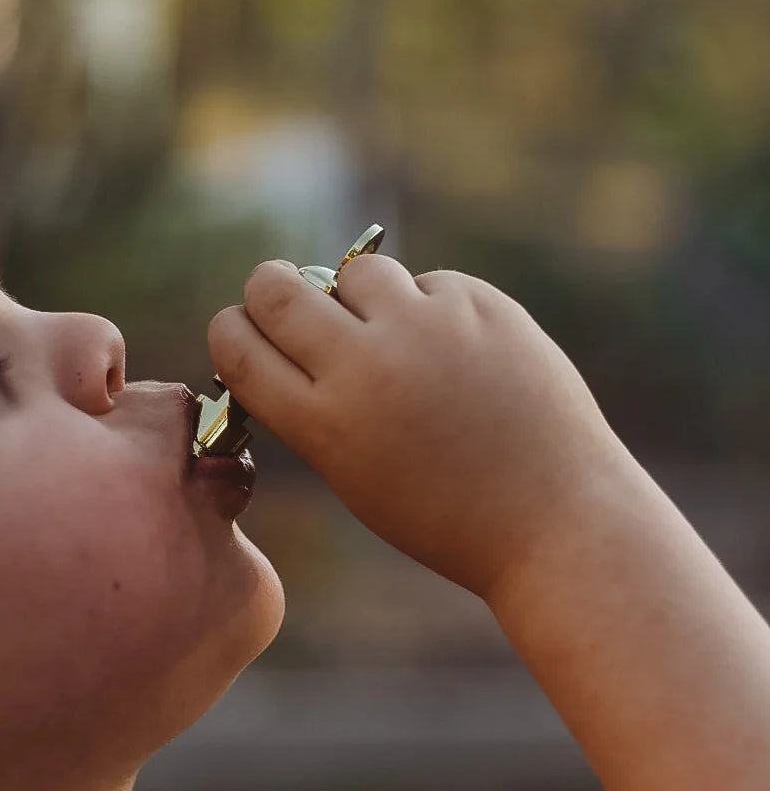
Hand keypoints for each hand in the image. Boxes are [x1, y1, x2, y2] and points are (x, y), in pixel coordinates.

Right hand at [208, 255, 628, 600]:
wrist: (557, 518)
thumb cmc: (448, 511)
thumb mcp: (355, 475)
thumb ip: (313, 407)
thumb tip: (282, 334)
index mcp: (325, 423)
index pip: (237, 344)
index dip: (233, 329)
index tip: (246, 330)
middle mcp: (367, 365)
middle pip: (275, 287)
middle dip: (270, 287)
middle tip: (286, 297)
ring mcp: (425, 327)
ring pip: (356, 272)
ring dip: (360, 296)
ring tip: (395, 336)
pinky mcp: (479, 304)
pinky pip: (428, 284)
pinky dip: (432, 311)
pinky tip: (460, 356)